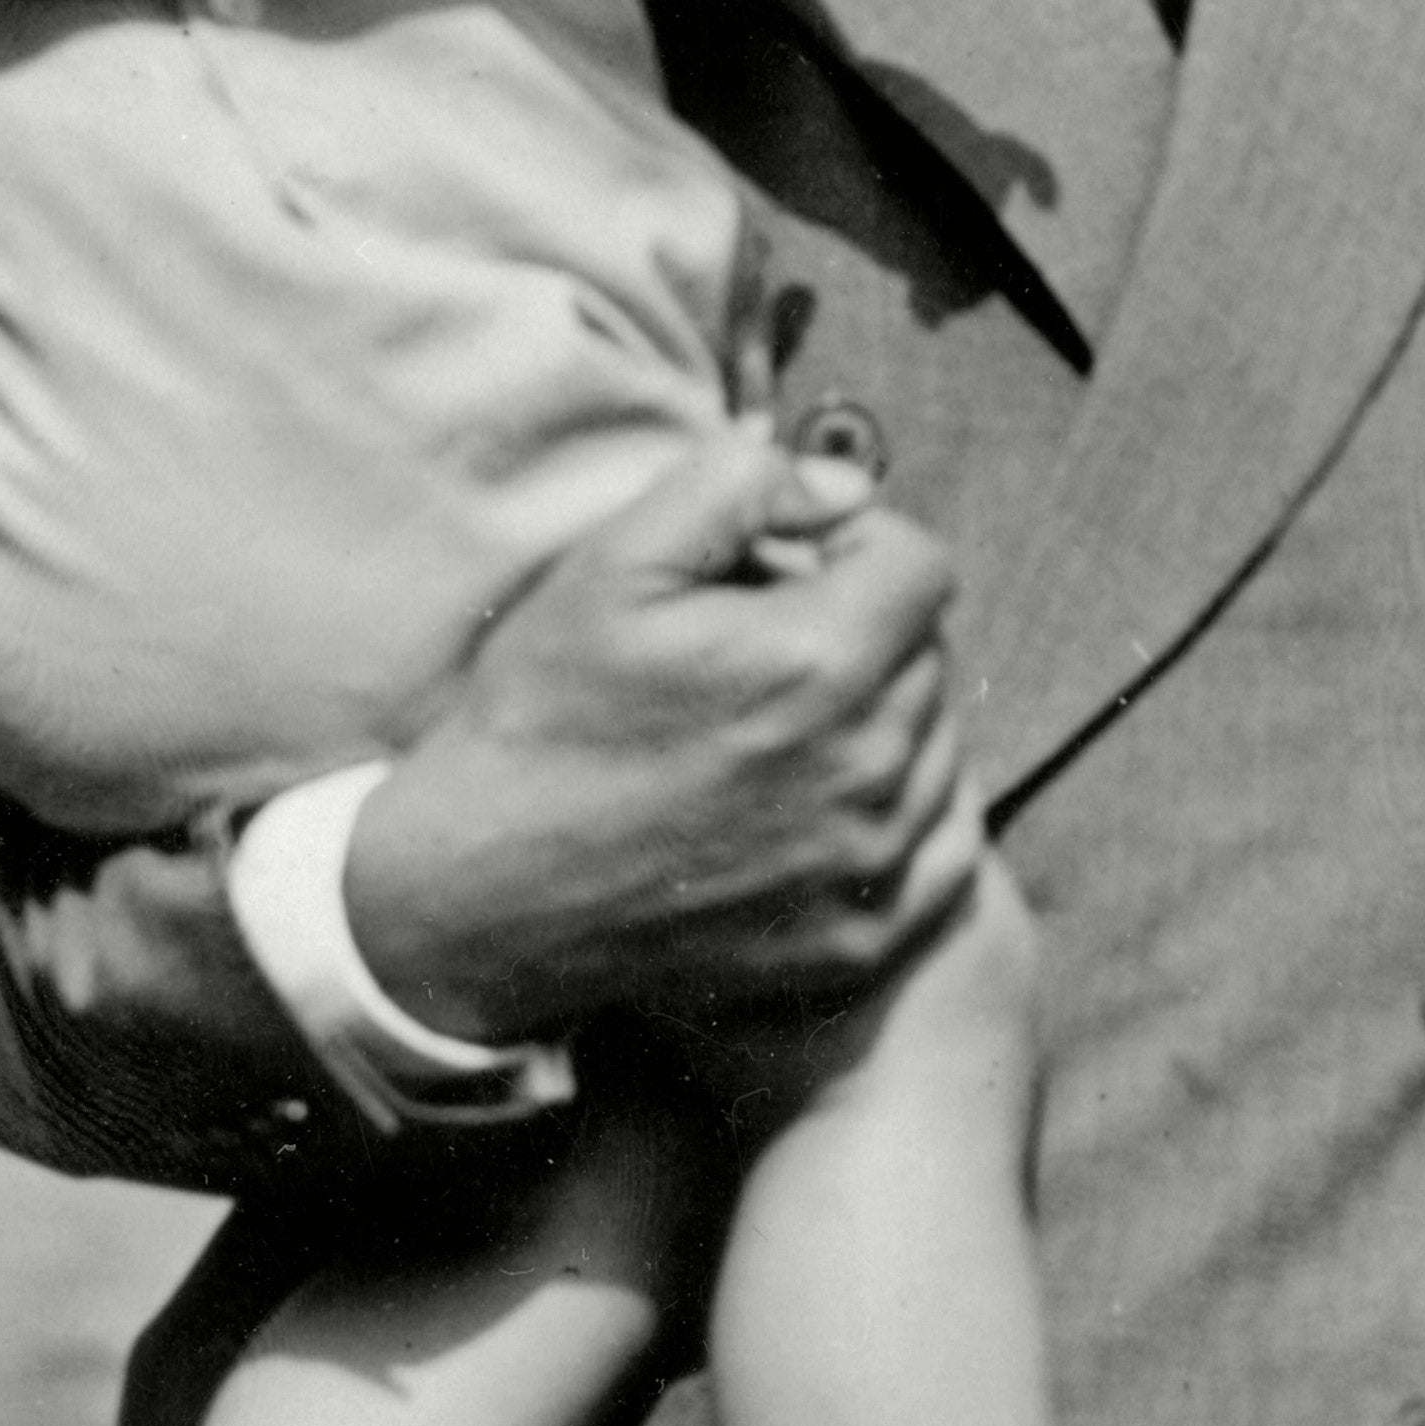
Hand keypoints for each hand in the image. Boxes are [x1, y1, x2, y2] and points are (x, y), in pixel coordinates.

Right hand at [340, 426, 977, 1041]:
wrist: (479, 895)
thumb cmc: (543, 716)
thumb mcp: (611, 563)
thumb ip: (740, 484)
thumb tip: (847, 486)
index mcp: (818, 662)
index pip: (921, 566)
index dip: (854, 550)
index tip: (788, 576)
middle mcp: (867, 768)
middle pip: (929, 655)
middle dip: (862, 634)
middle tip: (759, 657)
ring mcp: (870, 864)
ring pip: (941, 746)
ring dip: (884, 723)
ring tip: (775, 734)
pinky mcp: (865, 940)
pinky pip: (945, 847)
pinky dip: (902, 816)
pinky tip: (818, 805)